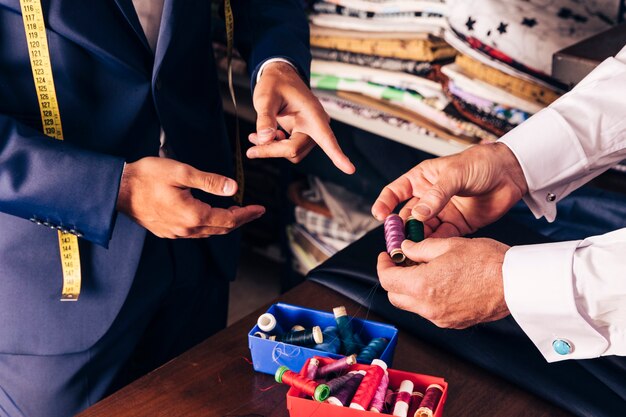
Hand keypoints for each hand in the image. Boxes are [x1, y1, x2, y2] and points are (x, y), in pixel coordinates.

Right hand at [116, 157, 264, 237]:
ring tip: (235, 212)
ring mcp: (175, 233)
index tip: (260, 209)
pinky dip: (208, 225)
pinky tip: (209, 215)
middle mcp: (186, 229)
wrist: (116, 190)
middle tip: (253, 210)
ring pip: (208, 232)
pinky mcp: (166, 231)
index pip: (229, 219)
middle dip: (240, 219)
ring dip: (224, 223)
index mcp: (193, 215)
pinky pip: (194, 232)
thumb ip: (209, 181)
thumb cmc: (146, 176)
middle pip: (221, 228)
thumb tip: (233, 188)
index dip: (247, 214)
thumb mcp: (181, 172)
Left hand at [248, 61, 355, 173]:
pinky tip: (260, 138)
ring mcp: (310, 132)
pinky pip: (289, 149)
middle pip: (295, 150)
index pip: (327, 138)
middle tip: (250, 151)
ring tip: (255, 139)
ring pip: (292, 153)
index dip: (337, 155)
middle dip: (273, 151)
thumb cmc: (275, 83)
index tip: (350, 169)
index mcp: (313, 114)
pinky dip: (273, 147)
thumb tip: (265, 139)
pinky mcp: (302, 135)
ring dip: (273, 150)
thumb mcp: (266, 97)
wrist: (279, 76)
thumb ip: (265, 118)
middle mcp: (316, 125)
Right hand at [371, 143, 527, 236]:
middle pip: (406, 216)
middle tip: (397, 241)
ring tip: (412, 250)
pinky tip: (431, 252)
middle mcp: (428, 197)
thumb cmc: (481, 163)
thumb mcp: (455, 174)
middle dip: (401, 229)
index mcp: (422, 179)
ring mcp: (442, 212)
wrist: (512, 172)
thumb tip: (418, 214)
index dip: (384, 204)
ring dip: (417, 240)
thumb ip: (437, 195)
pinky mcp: (458, 225)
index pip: (395, 192)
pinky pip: (442, 238)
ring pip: (423, 230)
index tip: (379, 215)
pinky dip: (435, 246)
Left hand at [377, 238, 509, 327]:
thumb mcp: (448, 245)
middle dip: (393, 279)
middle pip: (395, 297)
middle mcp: (428, 307)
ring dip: (410, 290)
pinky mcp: (454, 323)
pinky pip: (430, 312)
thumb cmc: (487, 262)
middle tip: (401, 263)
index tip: (386, 257)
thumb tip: (405, 248)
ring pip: (412, 306)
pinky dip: (427, 299)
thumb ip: (420, 248)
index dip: (383, 266)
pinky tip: (440, 283)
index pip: (387, 280)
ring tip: (423, 270)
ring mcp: (441, 318)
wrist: (517, 283)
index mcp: (422, 286)